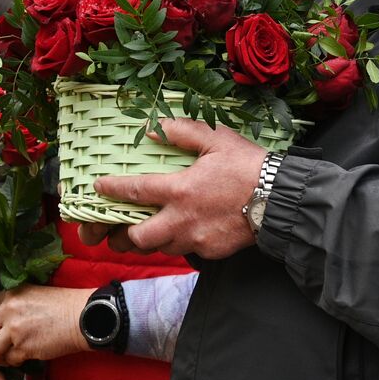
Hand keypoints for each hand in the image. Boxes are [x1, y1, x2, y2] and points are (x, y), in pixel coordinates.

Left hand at [0, 285, 89, 379]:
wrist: (85, 316)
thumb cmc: (61, 306)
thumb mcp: (31, 296)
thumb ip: (9, 305)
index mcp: (8, 295)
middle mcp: (7, 309)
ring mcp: (14, 329)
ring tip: (10, 357)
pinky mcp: (24, 346)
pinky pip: (10, 361)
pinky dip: (16, 363)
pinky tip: (26, 357)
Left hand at [76, 118, 265, 258]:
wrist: (280, 199)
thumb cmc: (249, 166)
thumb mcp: (216, 139)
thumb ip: (182, 132)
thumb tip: (154, 128)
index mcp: (180, 190)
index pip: (134, 191)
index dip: (111, 190)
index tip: (99, 188)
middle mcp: (182, 219)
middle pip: (138, 237)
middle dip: (122, 235)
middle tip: (116, 229)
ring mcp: (196, 239)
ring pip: (160, 248)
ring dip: (149, 241)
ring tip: (145, 233)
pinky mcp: (210, 251)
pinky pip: (186, 251)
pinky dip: (178, 243)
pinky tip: (182, 233)